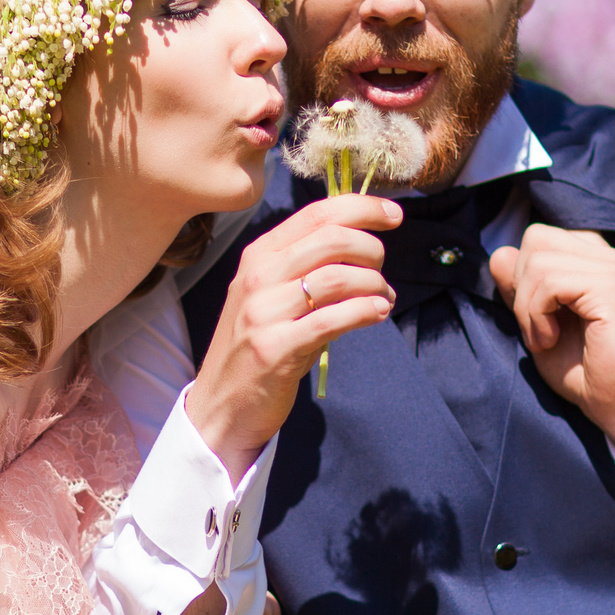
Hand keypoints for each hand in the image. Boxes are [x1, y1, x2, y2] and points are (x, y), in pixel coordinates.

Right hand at [186, 194, 400, 475]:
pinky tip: (377, 313)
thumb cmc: (255, 346)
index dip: (361, 208)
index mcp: (258, 255)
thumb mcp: (269, 295)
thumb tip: (361, 243)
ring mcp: (264, 313)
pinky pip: (332, 319)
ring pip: (336, 277)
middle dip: (372, 249)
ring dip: (374, 284)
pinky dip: (365, 311)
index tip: (393, 215)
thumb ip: (304, 266)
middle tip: (382, 270)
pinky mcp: (276, 348)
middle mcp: (258, 277)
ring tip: (384, 298)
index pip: (315, 214)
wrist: (220, 405)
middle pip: (331, 239)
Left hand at [488, 225, 614, 469]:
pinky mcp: (610, 285)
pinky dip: (538, 315)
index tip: (534, 321)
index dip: (521, 279)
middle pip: (535, 240)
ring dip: (528, 308)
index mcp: (587, 257)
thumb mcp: (536, 323)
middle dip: (521, 288)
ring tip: (546, 339)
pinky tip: (551, 339)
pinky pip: (550, 283)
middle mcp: (601, 254)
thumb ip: (518, 289)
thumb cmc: (584, 369)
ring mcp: (609, 266)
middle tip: (537, 330)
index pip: (535, 239)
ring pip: (538, 261)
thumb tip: (498, 254)